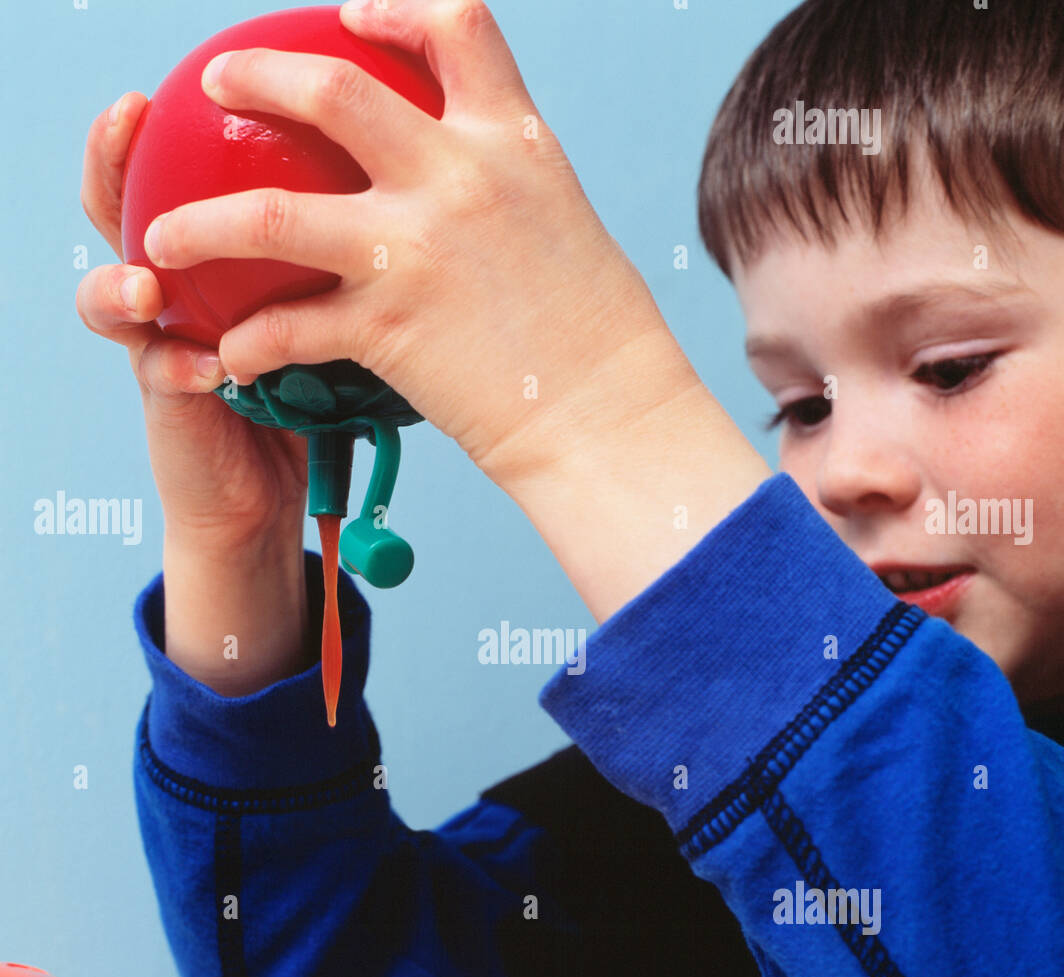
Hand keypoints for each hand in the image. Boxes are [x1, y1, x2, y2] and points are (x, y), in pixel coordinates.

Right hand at [78, 94, 311, 693]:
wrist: (280, 492)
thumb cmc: (315, 398)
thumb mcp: (338, 316)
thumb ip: (347, 258)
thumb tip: (421, 188)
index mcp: (219, 256)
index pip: (184, 173)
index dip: (182, 121)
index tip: (201, 76)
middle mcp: (178, 289)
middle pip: (122, 208)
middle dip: (112, 162)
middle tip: (129, 123)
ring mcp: (162, 343)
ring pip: (112, 294)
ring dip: (123, 280)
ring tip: (147, 283)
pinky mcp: (169, 404)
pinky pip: (158, 374)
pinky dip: (180, 367)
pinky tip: (213, 365)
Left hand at [140, 0, 687, 485]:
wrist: (609, 416)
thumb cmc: (600, 337)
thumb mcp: (563, 223)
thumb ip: (506, 184)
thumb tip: (474, 180)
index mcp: (512, 141)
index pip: (453, 25)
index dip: (395, 6)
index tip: (351, 11)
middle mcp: (457, 176)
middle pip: (329, 89)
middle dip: (257, 75)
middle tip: (216, 82)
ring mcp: (414, 249)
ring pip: (270, 210)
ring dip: (202, 220)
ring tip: (158, 232)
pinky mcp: (386, 328)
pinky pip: (288, 328)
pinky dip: (250, 343)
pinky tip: (231, 356)